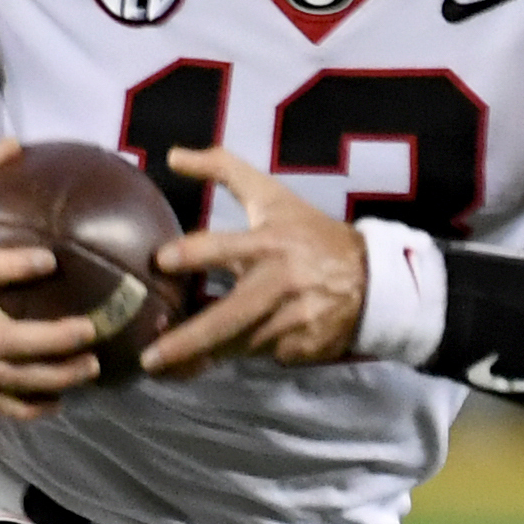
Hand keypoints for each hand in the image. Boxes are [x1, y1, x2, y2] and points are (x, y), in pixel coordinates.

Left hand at [143, 147, 365, 379]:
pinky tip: (218, 360)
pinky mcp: (300, 349)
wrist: (374, 280)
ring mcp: (291, 321)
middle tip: (150, 359)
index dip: (193, 253)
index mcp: (269, 243)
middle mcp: (279, 283)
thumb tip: (172, 154)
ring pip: (237, 346)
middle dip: (188, 342)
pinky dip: (239, 356)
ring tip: (169, 369)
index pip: (225, 246)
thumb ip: (224, 170)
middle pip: (228, 318)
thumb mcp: (273, 197)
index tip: (161, 260)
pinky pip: (259, 358)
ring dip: (203, 358)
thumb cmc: (311, 235)